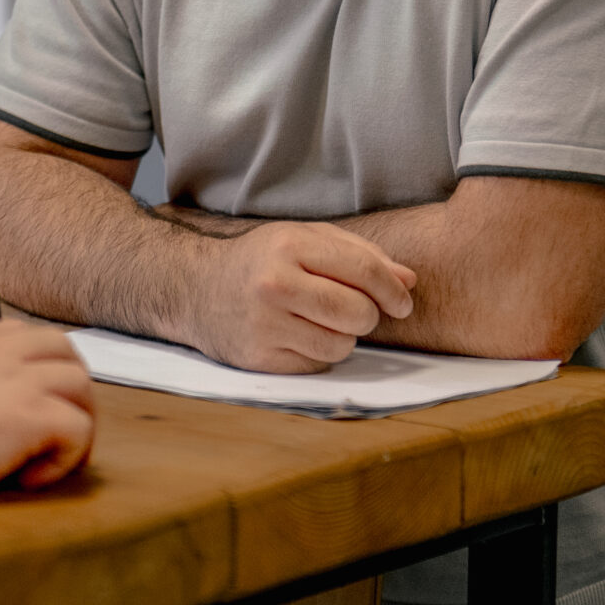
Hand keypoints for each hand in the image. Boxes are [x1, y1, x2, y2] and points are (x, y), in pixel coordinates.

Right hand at [0, 320, 95, 505]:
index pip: (25, 336)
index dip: (35, 371)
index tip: (22, 406)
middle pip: (65, 351)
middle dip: (68, 390)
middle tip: (51, 431)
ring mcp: (18, 380)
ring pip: (81, 386)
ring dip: (74, 423)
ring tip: (46, 458)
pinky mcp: (30, 415)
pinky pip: (79, 429)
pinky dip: (65, 459)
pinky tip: (28, 478)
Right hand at [186, 221, 416, 371]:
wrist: (195, 289)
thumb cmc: (261, 260)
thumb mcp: (304, 239)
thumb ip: (359, 254)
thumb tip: (409, 281)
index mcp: (289, 245)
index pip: (364, 271)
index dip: (393, 290)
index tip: (403, 302)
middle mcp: (275, 284)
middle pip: (358, 313)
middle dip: (368, 315)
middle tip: (355, 309)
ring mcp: (265, 325)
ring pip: (342, 345)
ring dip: (343, 337)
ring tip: (320, 320)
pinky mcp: (259, 358)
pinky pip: (317, 365)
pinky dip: (318, 353)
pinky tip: (299, 335)